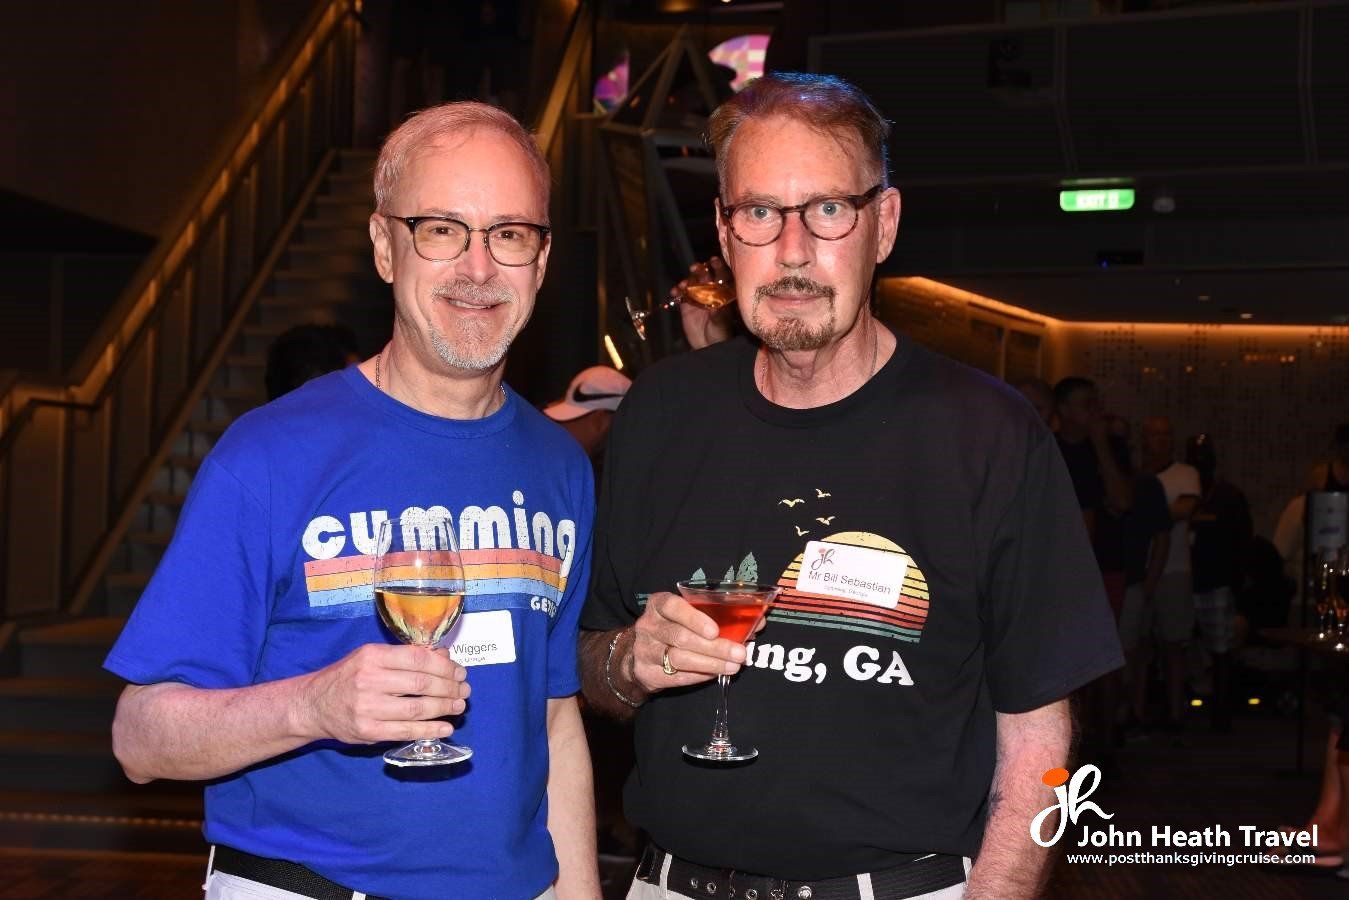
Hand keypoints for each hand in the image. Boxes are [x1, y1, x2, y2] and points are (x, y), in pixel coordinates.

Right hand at [297, 643, 470, 745]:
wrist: (312, 705)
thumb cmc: (347, 677)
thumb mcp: (370, 657)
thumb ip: (405, 657)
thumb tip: (444, 657)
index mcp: (372, 656)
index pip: (418, 658)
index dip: (444, 666)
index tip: (459, 671)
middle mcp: (370, 680)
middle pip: (421, 684)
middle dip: (449, 687)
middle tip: (464, 690)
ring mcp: (368, 707)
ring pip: (416, 709)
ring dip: (444, 708)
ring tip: (459, 706)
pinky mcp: (367, 730)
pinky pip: (405, 731)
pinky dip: (429, 730)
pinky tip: (445, 727)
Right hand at [627, 591, 749, 692]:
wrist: (642, 651)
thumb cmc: (675, 627)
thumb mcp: (691, 615)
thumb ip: (721, 616)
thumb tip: (758, 621)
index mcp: (659, 604)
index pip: (673, 606)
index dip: (694, 618)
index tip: (715, 630)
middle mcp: (648, 625)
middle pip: (681, 637)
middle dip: (714, 647)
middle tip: (739, 653)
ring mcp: (645, 650)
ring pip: (679, 659)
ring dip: (711, 664)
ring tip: (733, 666)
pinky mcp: (647, 672)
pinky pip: (677, 677)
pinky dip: (700, 676)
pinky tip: (715, 674)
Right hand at [674, 256, 735, 349]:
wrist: (706, 346)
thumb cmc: (720, 333)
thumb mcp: (721, 323)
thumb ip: (718, 313)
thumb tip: (717, 303)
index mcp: (722, 293)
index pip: (721, 276)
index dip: (718, 267)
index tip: (713, 260)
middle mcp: (709, 292)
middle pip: (704, 275)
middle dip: (700, 269)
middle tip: (695, 267)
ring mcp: (697, 297)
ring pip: (691, 283)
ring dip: (687, 280)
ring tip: (684, 284)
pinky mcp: (686, 304)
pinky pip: (680, 294)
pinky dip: (677, 291)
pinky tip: (675, 291)